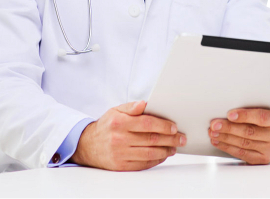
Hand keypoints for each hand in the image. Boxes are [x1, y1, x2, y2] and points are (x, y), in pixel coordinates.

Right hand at [71, 100, 185, 170]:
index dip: (164, 126)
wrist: (88, 145)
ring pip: (149, 153)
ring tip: (174, 147)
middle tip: (181, 138)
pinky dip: (156, 160)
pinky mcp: (120, 165)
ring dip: (166, 150)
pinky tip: (163, 155)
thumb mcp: (116, 111)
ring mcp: (120, 153)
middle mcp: (119, 138)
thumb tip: (144, 103)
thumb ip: (131, 107)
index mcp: (119, 122)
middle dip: (170, 139)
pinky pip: (143, 164)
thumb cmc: (107, 126)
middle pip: (151, 139)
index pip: (147, 124)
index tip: (175, 127)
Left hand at [208, 89, 269, 163]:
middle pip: (250, 132)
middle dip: (229, 128)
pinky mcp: (262, 159)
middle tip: (214, 124)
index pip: (262, 118)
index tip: (230, 114)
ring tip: (213, 132)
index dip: (245, 116)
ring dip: (225, 138)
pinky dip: (228, 147)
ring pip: (244, 143)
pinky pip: (242, 154)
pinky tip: (218, 141)